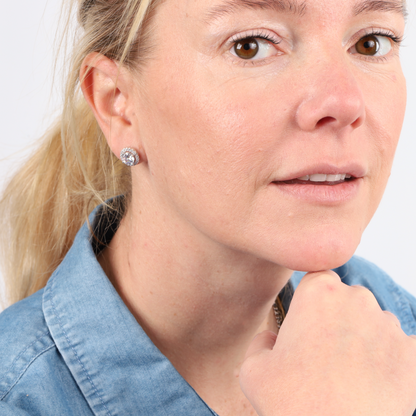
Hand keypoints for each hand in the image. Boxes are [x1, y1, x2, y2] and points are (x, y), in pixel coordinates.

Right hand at [239, 271, 415, 415]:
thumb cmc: (292, 403)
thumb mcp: (252, 369)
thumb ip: (260, 342)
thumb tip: (272, 340)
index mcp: (318, 291)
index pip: (318, 277)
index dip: (312, 299)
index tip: (307, 321)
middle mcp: (357, 299)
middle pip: (347, 299)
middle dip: (336, 319)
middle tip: (322, 353)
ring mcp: (389, 326)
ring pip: (374, 322)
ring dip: (363, 339)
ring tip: (348, 374)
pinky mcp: (414, 356)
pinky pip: (403, 349)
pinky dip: (391, 360)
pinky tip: (375, 381)